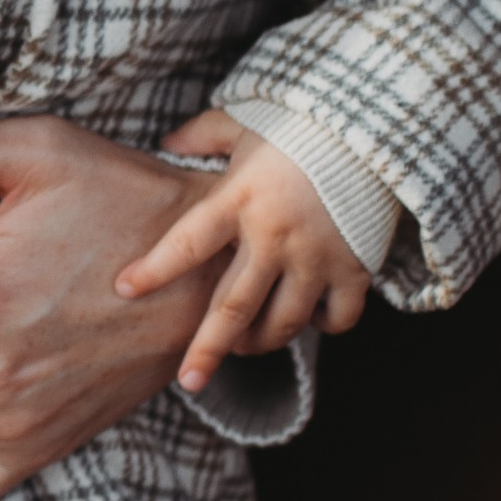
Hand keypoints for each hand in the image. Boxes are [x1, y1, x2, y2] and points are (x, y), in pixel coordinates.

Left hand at [113, 110, 370, 392]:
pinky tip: (308, 317)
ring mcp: (316, 256)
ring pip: (283, 322)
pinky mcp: (355, 268)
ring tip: (242, 346)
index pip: (187, 243)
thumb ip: (203, 134)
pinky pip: (337, 318)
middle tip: (188, 381)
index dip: (155, 269)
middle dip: (207, 350)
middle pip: (233, 307)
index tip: (124, 289)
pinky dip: (321, 326)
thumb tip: (165, 143)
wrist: (376, 126)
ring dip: (260, 342)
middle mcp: (274, 235)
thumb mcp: (247, 120)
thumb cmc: (302, 122)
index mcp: (239, 198)